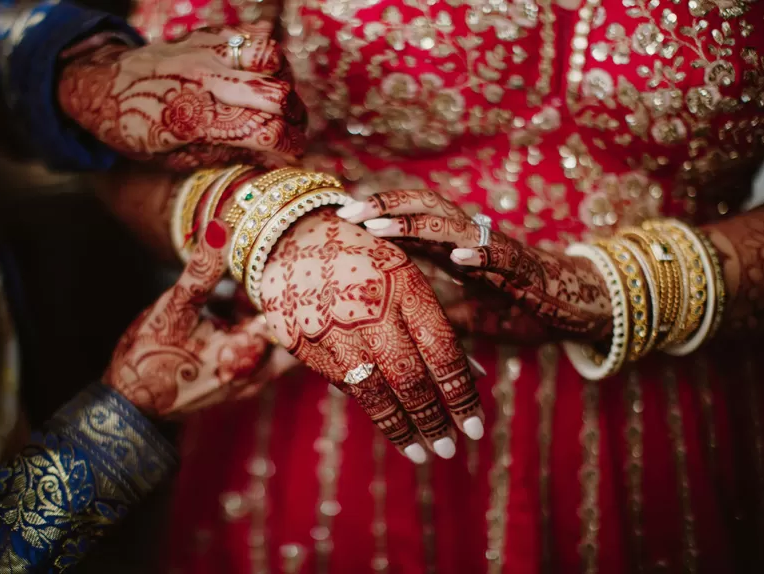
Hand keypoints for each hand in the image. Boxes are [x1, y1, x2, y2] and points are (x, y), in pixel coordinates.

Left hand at [58, 23, 305, 169]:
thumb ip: (223, 155)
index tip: (293, 156)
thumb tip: (269, 157)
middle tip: (291, 133)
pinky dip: (267, 57)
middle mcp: (205, 81)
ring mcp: (206, 53)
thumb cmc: (135, 129)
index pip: (266, 132)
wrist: (99, 82)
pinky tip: (262, 75)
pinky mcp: (206, 35)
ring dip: (284, 82)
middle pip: (278, 96)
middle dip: (295, 120)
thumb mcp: (174, 158)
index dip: (290, 148)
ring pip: (273, 57)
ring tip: (277, 101)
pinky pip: (253, 36)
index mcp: (195, 120)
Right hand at [103, 220, 290, 417]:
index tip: (295, 260)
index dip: (295, 286)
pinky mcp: (239, 383)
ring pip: (276, 343)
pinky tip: (232, 306)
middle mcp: (258, 369)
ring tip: (252, 283)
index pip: (292, 314)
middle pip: (292, 331)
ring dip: (267, 314)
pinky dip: (253, 329)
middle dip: (287, 301)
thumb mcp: (176, 306)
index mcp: (249, 350)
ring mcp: (250, 380)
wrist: (129, 403)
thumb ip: (203, 269)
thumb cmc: (150, 356)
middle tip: (284, 269)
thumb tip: (222, 227)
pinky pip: (260, 352)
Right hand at [260, 208, 485, 462]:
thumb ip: (435, 320)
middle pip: (410, 379)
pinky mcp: (305, 345)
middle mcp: (370, 311)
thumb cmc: (362, 252)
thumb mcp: (404, 271)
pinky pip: (345, 385)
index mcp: (403, 286)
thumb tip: (471, 374)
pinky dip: (371, 407)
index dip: (461, 395)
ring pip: (374, 393)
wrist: (289, 235)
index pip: (441, 351)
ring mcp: (334, 331)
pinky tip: (389, 424)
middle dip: (434, 421)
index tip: (475, 426)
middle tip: (450, 450)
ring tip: (421, 453)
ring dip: (401, 429)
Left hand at [337, 189, 613, 341]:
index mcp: (453, 248)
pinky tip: (457, 259)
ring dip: (416, 225)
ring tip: (381, 226)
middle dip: (385, 206)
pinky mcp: (525, 268)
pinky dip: (480, 255)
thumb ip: (436, 310)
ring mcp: (497, 250)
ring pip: (453, 226)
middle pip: (424, 209)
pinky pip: (501, 256)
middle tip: (347, 211)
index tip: (339, 218)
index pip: (409, 222)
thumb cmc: (520, 306)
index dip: (376, 215)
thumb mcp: (466, 314)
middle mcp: (470, 240)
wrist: (576, 306)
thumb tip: (396, 321)